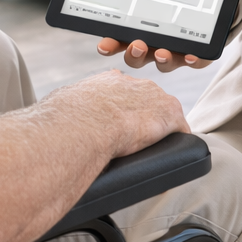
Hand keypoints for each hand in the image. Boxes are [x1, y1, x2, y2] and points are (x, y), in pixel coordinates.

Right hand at [65, 68, 189, 155]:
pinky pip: (182, 131)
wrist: (84, 123)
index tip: (121, 124)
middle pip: (148, 100)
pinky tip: (173, 159)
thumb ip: (70, 108)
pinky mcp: (169, 114)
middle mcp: (134, 83)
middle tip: (136, 141)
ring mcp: (155, 97)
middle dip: (145, 119)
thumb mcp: (65, 105)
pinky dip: (179, 145)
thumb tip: (59, 120)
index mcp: (109, 81)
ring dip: (163, 131)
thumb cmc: (67, 117)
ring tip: (153, 151)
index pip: (124, 92)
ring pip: (166, 114)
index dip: (124, 110)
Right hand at [96, 37, 212, 72]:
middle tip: (136, 46)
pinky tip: (191, 55)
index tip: (103, 46)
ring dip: (161, 60)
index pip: (119, 39)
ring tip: (162, 52)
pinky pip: (195, 62)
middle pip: (137, 56)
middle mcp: (155, 42)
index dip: (110, 45)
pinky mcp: (199, 54)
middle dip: (133, 54)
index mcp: (140, 27)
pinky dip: (192, 60)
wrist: (216, 5)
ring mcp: (176, 50)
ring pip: (163, 63)